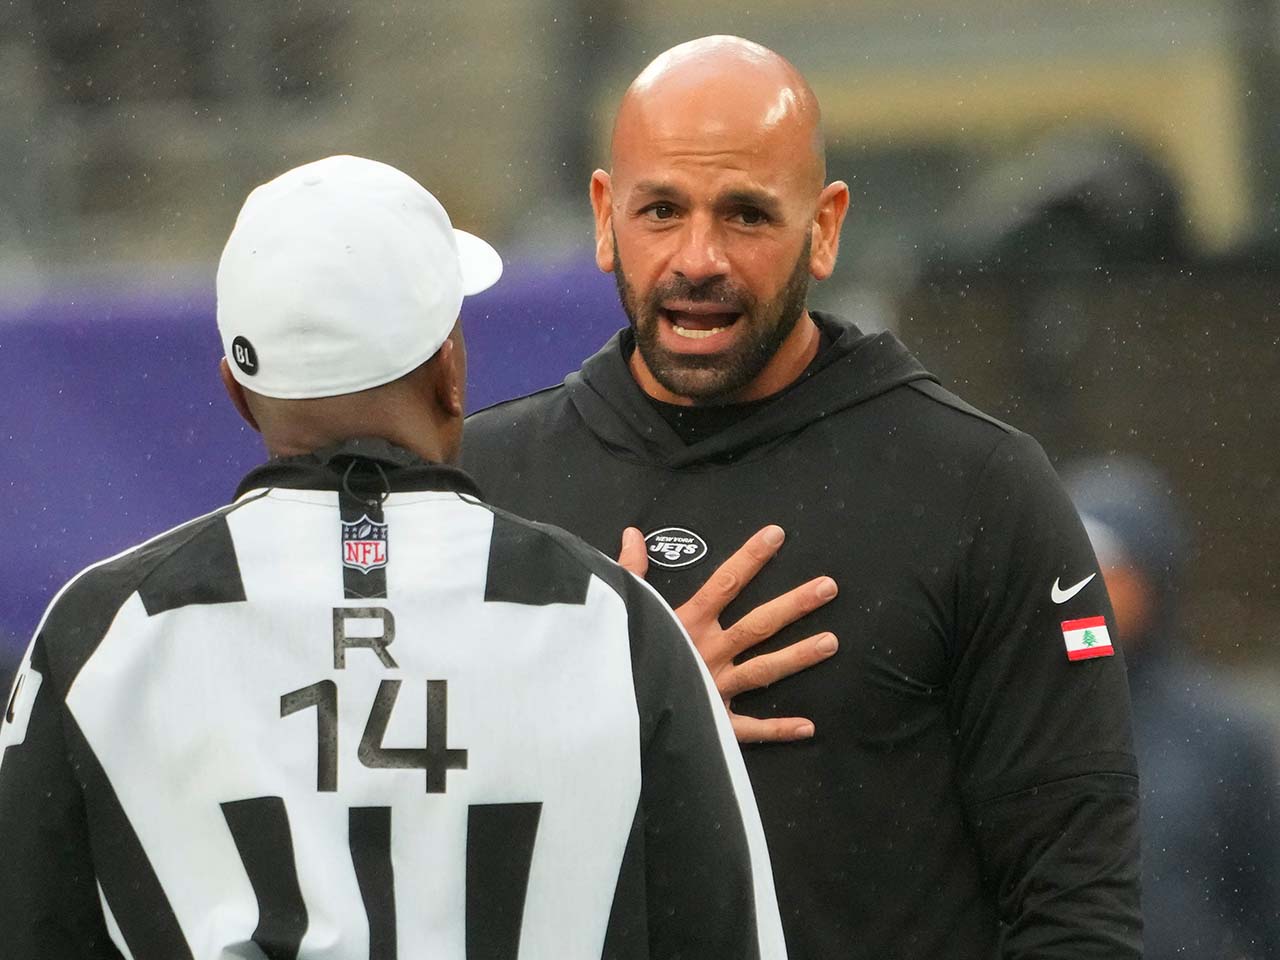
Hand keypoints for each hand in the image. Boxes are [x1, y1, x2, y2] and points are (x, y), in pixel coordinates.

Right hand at [618, 525, 837, 742]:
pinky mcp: (714, 722)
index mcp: (686, 622)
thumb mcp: (621, 607)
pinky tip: (809, 727)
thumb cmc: (616, 655)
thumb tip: (632, 534)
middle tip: (828, 587)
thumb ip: (631, 571)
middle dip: (794, 604)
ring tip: (832, 642)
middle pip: (758, 624)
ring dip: (799, 656)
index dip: (751, 558)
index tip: (776, 535)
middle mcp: (708, 651)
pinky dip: (778, 729)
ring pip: (764, 669)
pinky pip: (750, 728)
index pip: (725, 583)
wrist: (610, 711)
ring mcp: (715, 687)